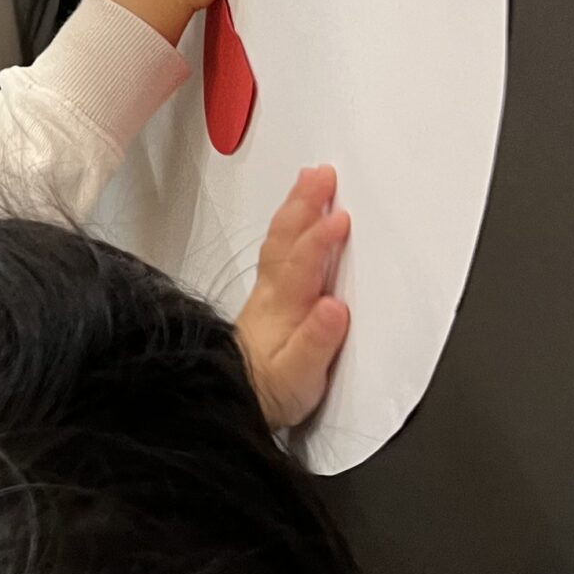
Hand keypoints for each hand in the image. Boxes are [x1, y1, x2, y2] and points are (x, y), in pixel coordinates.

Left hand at [237, 166, 351, 428]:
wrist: (233, 399)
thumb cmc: (268, 391)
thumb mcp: (298, 378)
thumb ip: (317, 342)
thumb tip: (335, 308)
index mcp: (284, 308)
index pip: (303, 264)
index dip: (320, 239)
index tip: (340, 217)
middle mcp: (274, 294)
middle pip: (287, 238)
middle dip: (304, 203)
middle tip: (322, 173)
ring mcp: (269, 292)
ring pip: (280, 239)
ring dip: (296, 207)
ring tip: (310, 180)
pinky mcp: (269, 298)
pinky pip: (278, 248)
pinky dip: (289, 226)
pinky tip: (297, 219)